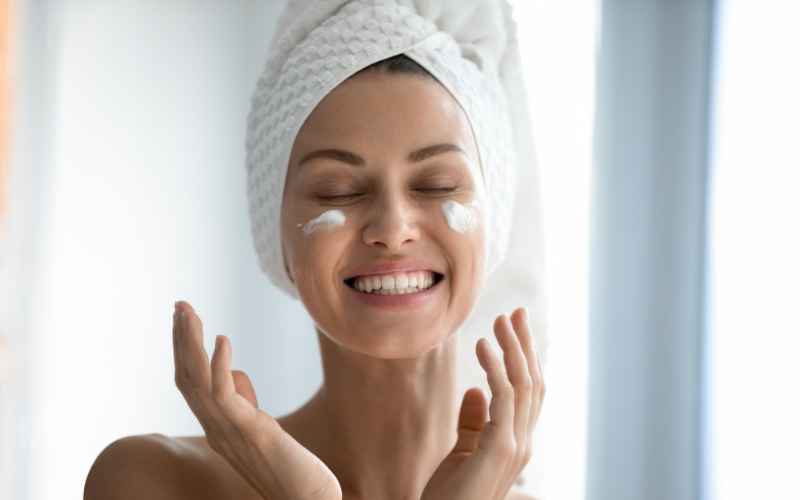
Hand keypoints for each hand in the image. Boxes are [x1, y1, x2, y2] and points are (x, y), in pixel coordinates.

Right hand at [172, 301, 340, 499]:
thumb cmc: (292, 469)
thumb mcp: (262, 429)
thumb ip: (245, 404)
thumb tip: (237, 375)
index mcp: (216, 429)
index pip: (190, 384)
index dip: (182, 351)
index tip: (182, 319)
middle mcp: (215, 430)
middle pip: (186, 377)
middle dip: (180, 339)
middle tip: (179, 305)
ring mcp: (229, 432)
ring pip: (197, 381)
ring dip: (190, 344)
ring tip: (188, 312)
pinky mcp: (250, 431)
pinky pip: (224, 395)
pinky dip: (220, 364)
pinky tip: (223, 338)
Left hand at [422, 307, 544, 499]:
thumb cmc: (449, 496)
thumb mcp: (461, 451)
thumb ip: (472, 421)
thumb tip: (475, 389)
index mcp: (515, 440)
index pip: (529, 390)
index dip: (526, 357)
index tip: (515, 325)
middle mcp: (523, 441)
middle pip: (533, 382)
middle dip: (525, 344)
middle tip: (516, 311)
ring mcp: (516, 446)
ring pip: (524, 384)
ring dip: (513, 347)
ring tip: (499, 320)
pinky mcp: (500, 448)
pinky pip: (503, 397)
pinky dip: (496, 367)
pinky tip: (483, 346)